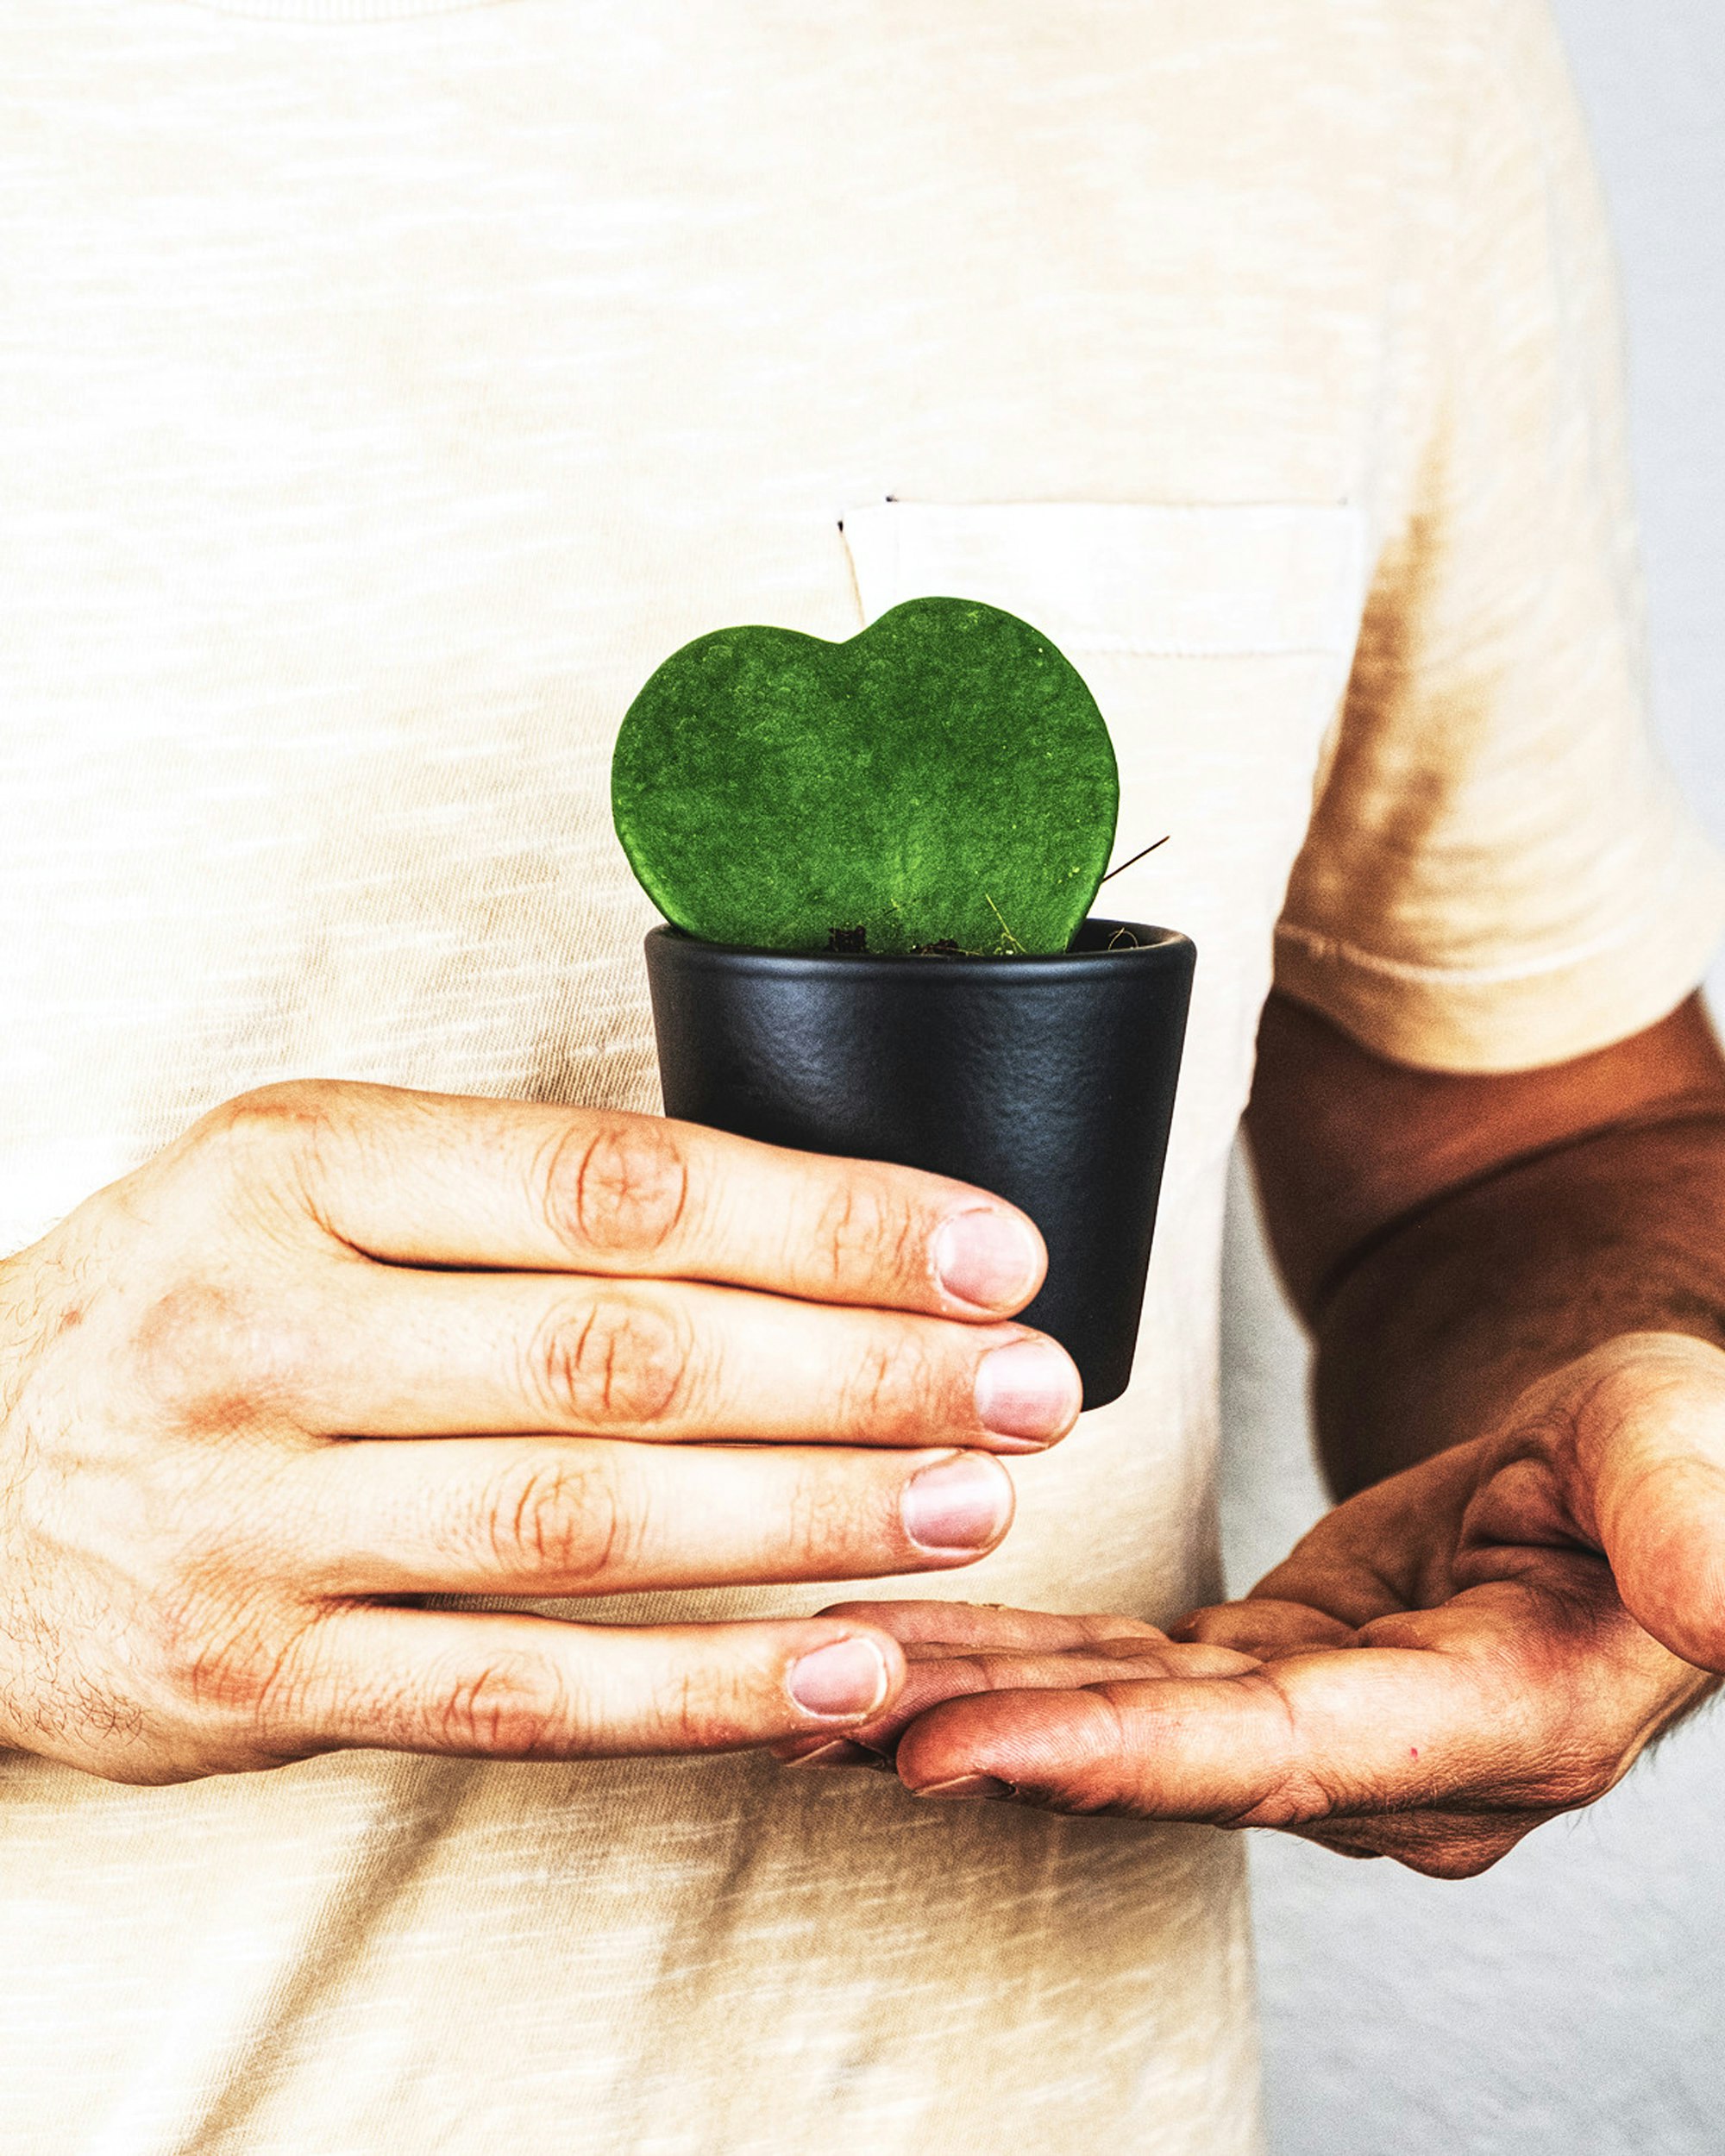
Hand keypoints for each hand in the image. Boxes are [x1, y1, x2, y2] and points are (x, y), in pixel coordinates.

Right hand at [0, 1081, 1079, 1784]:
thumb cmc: (184, 1300)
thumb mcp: (303, 1178)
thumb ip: (509, 1194)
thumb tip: (802, 1225)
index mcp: (294, 1165)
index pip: (609, 1185)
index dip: (823, 1219)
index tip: (988, 1250)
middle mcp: (262, 1333)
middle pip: (619, 1357)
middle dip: (858, 1373)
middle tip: (1034, 1387)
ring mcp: (250, 1520)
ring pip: (581, 1528)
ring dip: (809, 1521)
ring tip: (976, 1508)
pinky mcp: (258, 1680)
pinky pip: (513, 1695)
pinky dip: (694, 1690)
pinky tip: (841, 1671)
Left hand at [781, 1334, 1724, 1876]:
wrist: (1626, 1460)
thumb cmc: (1667, 1444)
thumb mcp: (1689, 1450)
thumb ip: (1691, 1522)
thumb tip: (1724, 1596)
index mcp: (1498, 1722)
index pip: (1277, 1755)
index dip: (1108, 1757)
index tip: (945, 1744)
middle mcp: (1391, 1763)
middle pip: (1162, 1758)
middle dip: (989, 1738)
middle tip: (818, 1707)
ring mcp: (1319, 1729)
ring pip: (1117, 1724)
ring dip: (967, 1702)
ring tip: (812, 1678)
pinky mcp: (1267, 1679)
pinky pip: (1117, 1679)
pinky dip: (1007, 1666)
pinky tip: (894, 1648)